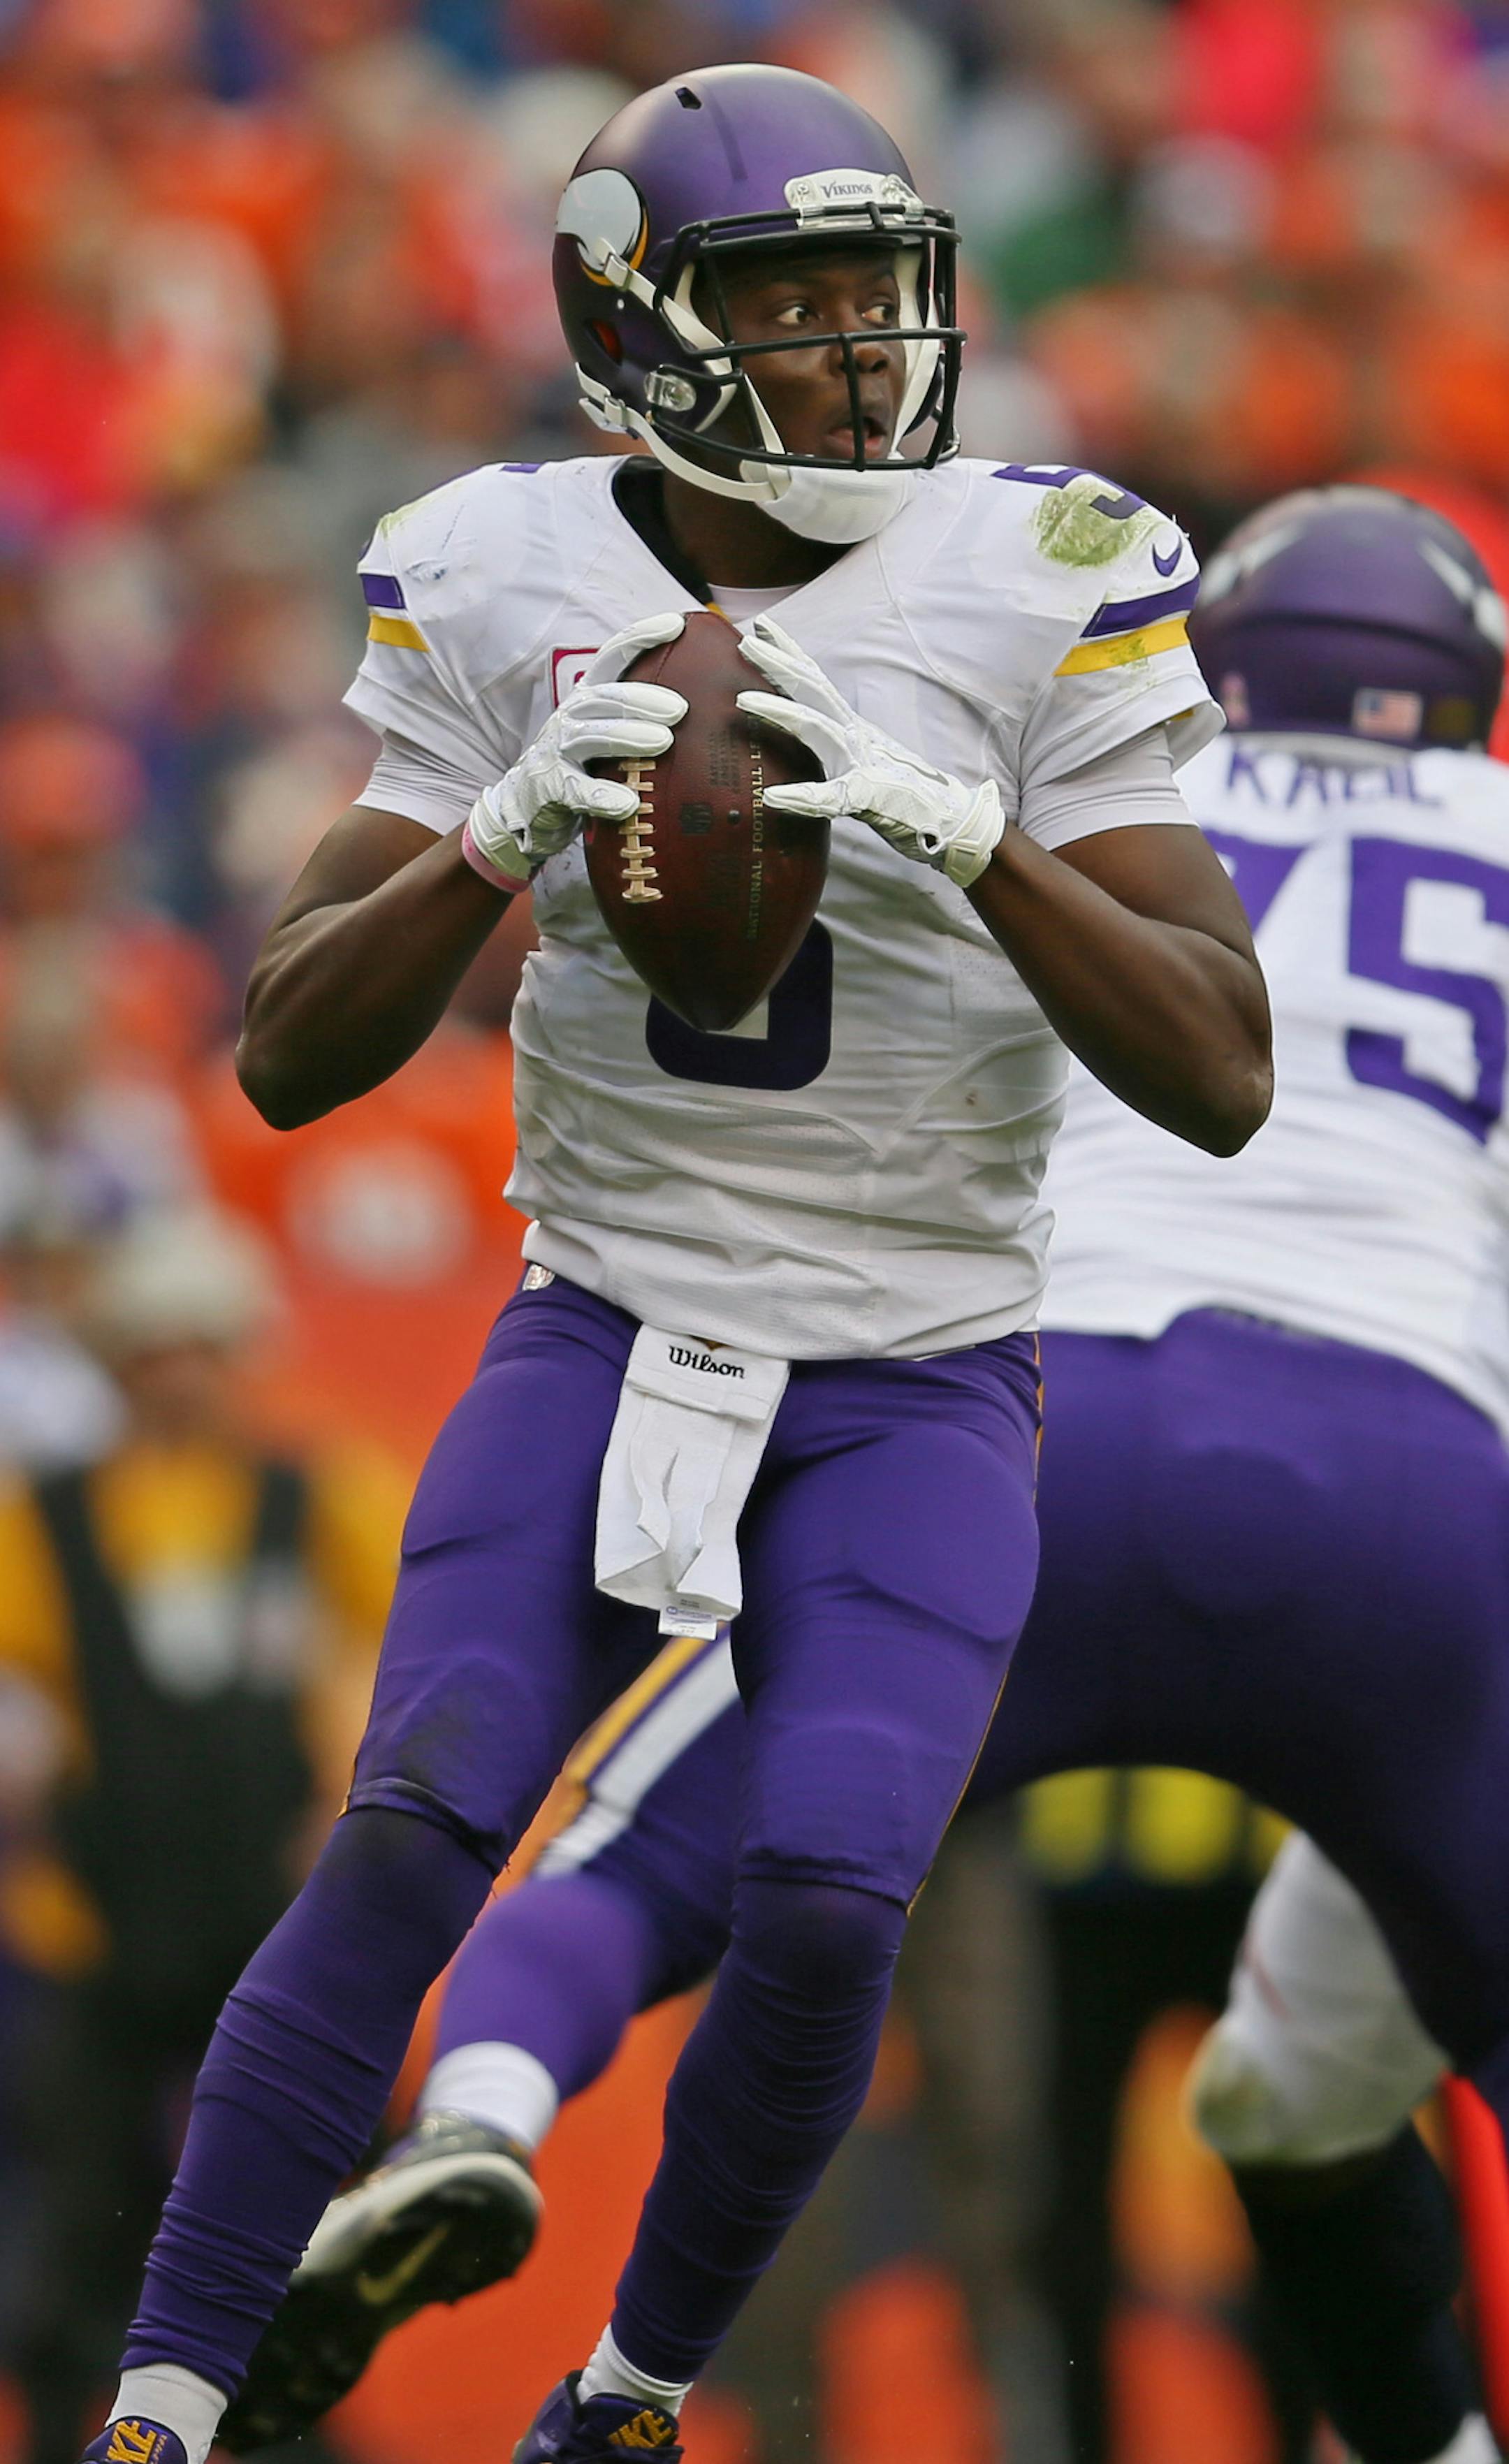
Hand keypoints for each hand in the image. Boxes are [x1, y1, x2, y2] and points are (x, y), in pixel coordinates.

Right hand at [463, 613, 688, 890]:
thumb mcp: (605, 733)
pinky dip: (601, 797)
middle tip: (680, 709)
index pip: (613, 657)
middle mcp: (571, 716)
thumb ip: (638, 718)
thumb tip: (701, 707)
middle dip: (644, 698)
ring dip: (627, 736)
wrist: (525, 807)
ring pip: (592, 736)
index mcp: (589, 698)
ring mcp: (557, 751)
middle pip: (606, 697)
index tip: (676, 623)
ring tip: (662, 741)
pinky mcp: (550, 788)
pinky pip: (576, 790)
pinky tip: (628, 804)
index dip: (641, 637)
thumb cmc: (580, 766)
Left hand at [735, 615, 1004, 889]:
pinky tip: (774, 796)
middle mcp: (855, 736)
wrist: (949, 820)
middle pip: (814, 692)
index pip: (817, 682)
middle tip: (746, 643)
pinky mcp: (868, 797)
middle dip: (779, 665)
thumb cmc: (902, 795)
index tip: (762, 628)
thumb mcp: (860, 762)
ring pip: (818, 729)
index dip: (791, 653)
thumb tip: (805, 738)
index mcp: (851, 727)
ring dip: (781, 712)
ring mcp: (862, 763)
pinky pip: (831, 797)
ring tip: (743, 699)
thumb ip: (833, 748)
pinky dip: (803, 796)